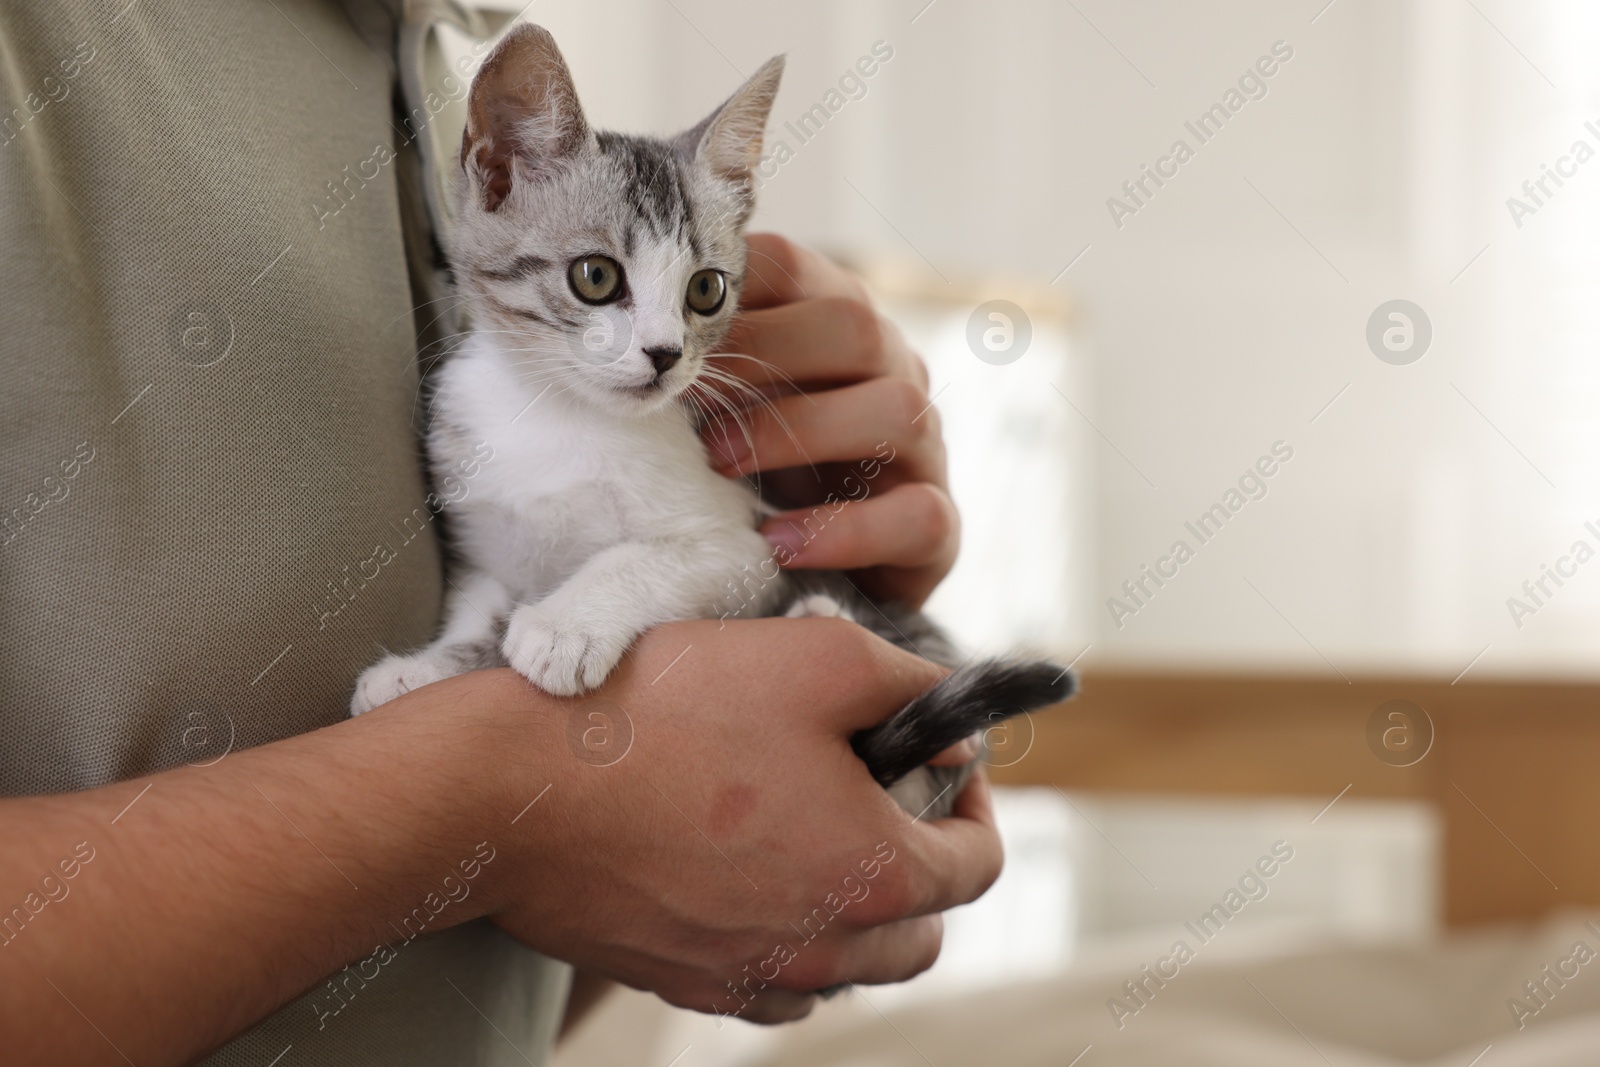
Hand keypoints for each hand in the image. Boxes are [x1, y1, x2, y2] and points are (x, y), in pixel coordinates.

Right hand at [476, 617, 1002, 1022]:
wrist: (515, 788)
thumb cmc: (666, 712)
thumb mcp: (819, 656)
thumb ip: (913, 689)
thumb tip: (955, 734)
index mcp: (877, 875)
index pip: (978, 865)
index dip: (975, 804)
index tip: (938, 763)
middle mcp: (826, 950)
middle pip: (922, 932)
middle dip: (922, 864)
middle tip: (876, 796)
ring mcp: (752, 977)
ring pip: (850, 966)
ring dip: (856, 909)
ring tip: (809, 829)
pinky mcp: (686, 983)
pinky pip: (773, 983)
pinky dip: (787, 939)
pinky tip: (748, 875)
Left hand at [701, 233, 958, 608]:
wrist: (838, 568)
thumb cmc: (769, 467)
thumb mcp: (732, 403)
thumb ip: (699, 360)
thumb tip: (605, 321)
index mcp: (838, 324)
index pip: (794, 269)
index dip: (731, 286)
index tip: (670, 325)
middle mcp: (893, 370)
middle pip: (856, 324)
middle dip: (766, 350)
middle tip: (689, 389)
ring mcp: (924, 445)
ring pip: (894, 409)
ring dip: (799, 431)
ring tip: (720, 464)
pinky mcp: (935, 522)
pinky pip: (915, 515)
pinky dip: (842, 529)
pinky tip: (777, 542)